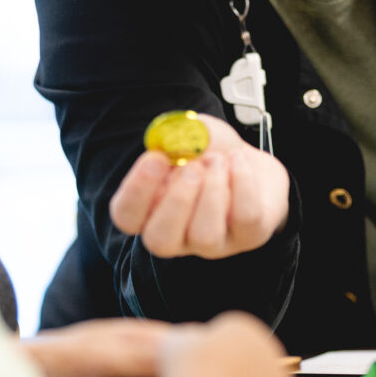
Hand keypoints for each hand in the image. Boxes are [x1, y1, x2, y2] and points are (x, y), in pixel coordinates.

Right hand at [109, 113, 288, 258]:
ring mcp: (212, 242)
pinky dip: (242, 181)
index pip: (127, 215)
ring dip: (213, 189)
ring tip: (218, 161)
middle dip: (177, 200)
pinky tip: (238, 162)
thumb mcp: (188, 134)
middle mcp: (177, 234)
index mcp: (149, 210)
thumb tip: (173, 141)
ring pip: (206, 235)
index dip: (137, 190)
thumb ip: (177, 135)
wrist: (246, 161)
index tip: (156, 158)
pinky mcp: (249, 235)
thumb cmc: (208, 152)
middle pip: (160, 240)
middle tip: (191, 167)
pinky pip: (246, 217)